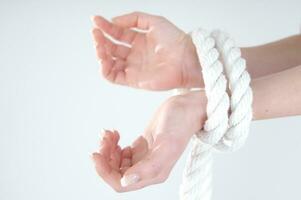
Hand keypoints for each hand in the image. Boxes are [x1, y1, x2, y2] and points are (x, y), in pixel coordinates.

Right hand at [91, 12, 202, 89]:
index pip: (117, 34)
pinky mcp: (133, 80)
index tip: (95, 20)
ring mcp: (133, 67)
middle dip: (101, 39)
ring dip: (101, 53)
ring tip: (99, 45)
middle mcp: (134, 54)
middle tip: (95, 32)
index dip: (106, 27)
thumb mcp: (154, 21)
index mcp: (139, 40)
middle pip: (111, 47)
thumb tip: (113, 21)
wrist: (185, 58)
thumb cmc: (174, 40)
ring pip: (110, 62)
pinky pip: (114, 76)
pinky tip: (103, 59)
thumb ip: (134, 19)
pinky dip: (105, 69)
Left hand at [92, 91, 206, 191]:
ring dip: (107, 149)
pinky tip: (114, 133)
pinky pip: (120, 152)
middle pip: (115, 173)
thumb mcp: (166, 145)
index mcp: (153, 173)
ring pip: (116, 162)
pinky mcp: (142, 147)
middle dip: (104, 158)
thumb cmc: (180, 124)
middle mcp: (147, 169)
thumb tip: (126, 182)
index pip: (121, 183)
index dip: (104, 172)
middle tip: (103, 139)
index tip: (95, 154)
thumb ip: (148, 167)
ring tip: (108, 133)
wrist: (187, 108)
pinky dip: (113, 143)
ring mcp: (144, 158)